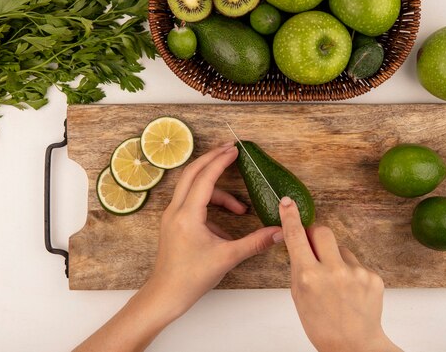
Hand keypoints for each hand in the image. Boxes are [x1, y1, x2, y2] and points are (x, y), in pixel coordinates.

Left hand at [145, 143, 282, 317]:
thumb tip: (279, 232)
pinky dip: (210, 205)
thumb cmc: (191, 278)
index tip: (235, 150)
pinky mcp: (173, 223)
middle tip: (231, 150)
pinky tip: (225, 226)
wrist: (165, 295)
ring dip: (217, 190)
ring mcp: (172, 216)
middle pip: (192, 172)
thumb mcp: (227, 258)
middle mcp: (176, 210)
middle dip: (212, 159)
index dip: (221, 161)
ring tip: (241, 209)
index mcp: (187, 215)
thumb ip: (255, 242)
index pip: (205, 178)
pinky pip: (191, 202)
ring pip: (192, 187)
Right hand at [279, 197, 401, 351]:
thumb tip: (300, 243)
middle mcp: (332, 271)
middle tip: (314, 250)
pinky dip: (352, 273)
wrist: (354, 347)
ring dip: (336, 258)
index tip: (288, 202)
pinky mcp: (373, 276)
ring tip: (337, 285)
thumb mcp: (299, 297)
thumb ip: (299, 268)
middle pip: (322, 231)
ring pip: (341, 248)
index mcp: (309, 277)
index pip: (296, 237)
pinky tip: (351, 292)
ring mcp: (355, 272)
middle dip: (316, 236)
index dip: (290, 217)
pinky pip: (357, 263)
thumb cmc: (322, 326)